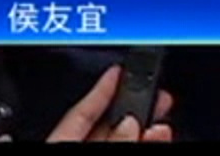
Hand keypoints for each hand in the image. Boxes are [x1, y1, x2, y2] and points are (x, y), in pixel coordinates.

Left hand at [47, 64, 174, 141]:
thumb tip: (128, 124)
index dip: (101, 90)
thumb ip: (107, 139)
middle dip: (133, 109)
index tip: (119, 71)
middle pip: (106, 125)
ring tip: (163, 124)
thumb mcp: (81, 148)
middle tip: (156, 95)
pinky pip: (129, 152)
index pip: (79, 112)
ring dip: (146, 131)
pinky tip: (159, 137)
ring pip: (123, 140)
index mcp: (56, 141)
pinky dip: (146, 143)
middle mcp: (75, 148)